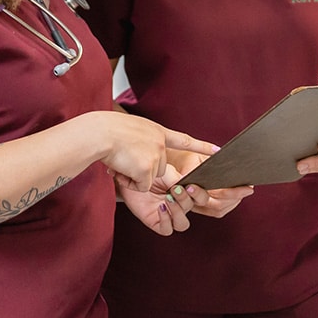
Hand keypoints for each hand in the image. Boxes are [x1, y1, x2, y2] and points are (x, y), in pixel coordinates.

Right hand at [98, 113, 216, 192]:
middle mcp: (161, 143)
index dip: (202, 147)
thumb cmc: (106, 132)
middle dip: (142, 170)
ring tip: (121, 161)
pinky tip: (121, 169)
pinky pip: (141, 186)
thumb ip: (145, 143)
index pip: (185, 140)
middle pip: (159, 169)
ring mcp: (156, 156)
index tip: (218, 150)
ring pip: (149, 179)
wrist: (99, 133)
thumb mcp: (133, 131)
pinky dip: (129, 183)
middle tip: (126, 158)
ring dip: (134, 176)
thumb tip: (146, 164)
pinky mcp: (148, 169)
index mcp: (158, 132)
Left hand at [121, 164, 253, 233]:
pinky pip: (168, 229)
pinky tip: (161, 205)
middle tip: (192, 187)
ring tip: (171, 194)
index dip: (235, 195)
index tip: (247, 188)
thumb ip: (197, 170)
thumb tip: (218, 162)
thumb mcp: (178, 164)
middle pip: (206, 212)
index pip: (221, 197)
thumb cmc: (154, 165)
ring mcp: (172, 215)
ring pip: (185, 222)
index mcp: (196, 191)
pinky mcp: (157, 221)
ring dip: (181, 208)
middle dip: (201, 198)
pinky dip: (166, 218)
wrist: (129, 169)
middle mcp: (187, 205)